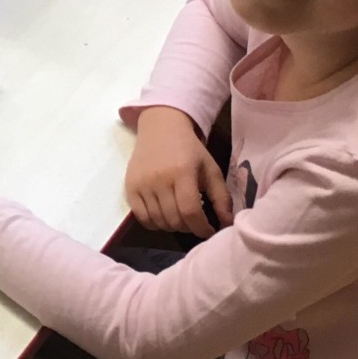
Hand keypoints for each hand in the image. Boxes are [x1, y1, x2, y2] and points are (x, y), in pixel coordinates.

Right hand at [125, 106, 230, 236]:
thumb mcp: (210, 168)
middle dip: (189, 228)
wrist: (160, 127)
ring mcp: (142, 184)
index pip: (190, 211)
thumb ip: (221, 197)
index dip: (202, 228)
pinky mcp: (130, 187)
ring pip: (158, 221)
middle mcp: (159, 179)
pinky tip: (164, 217)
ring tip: (180, 219)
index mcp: (182, 172)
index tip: (209, 231)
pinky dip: (155, 224)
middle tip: (195, 222)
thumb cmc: (189, 149)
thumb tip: (227, 224)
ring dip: (172, 227)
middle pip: (174, 220)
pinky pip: (142, 218)